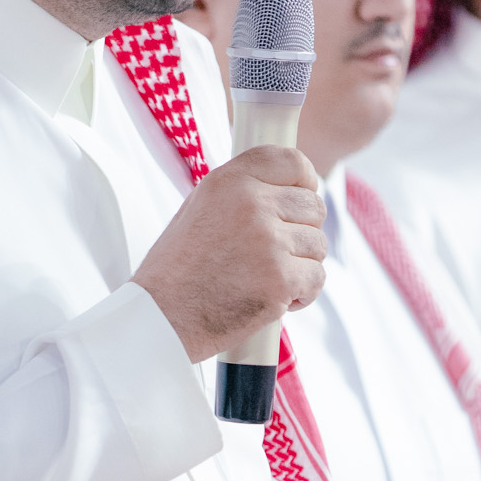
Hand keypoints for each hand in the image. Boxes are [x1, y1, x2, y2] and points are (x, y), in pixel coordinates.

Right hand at [132, 147, 326, 364]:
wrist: (162, 318)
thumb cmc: (177, 270)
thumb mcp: (199, 209)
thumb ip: (241, 192)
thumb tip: (288, 189)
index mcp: (228, 181)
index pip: (291, 162)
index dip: (305, 181)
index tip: (302, 196)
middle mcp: (251, 204)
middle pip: (314, 206)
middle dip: (303, 231)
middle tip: (276, 253)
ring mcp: (269, 241)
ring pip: (318, 245)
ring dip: (301, 265)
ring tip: (267, 279)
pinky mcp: (281, 279)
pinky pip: (317, 278)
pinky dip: (302, 293)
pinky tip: (275, 299)